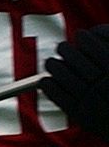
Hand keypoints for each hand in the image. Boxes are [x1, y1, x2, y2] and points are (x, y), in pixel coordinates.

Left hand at [42, 25, 108, 141]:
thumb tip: (96, 30)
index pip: (97, 48)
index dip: (87, 39)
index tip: (81, 34)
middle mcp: (106, 86)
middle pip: (79, 60)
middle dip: (67, 50)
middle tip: (62, 46)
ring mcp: (93, 101)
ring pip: (66, 77)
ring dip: (55, 66)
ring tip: (51, 62)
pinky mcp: (82, 116)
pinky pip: (60, 97)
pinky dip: (49, 87)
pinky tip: (45, 81)